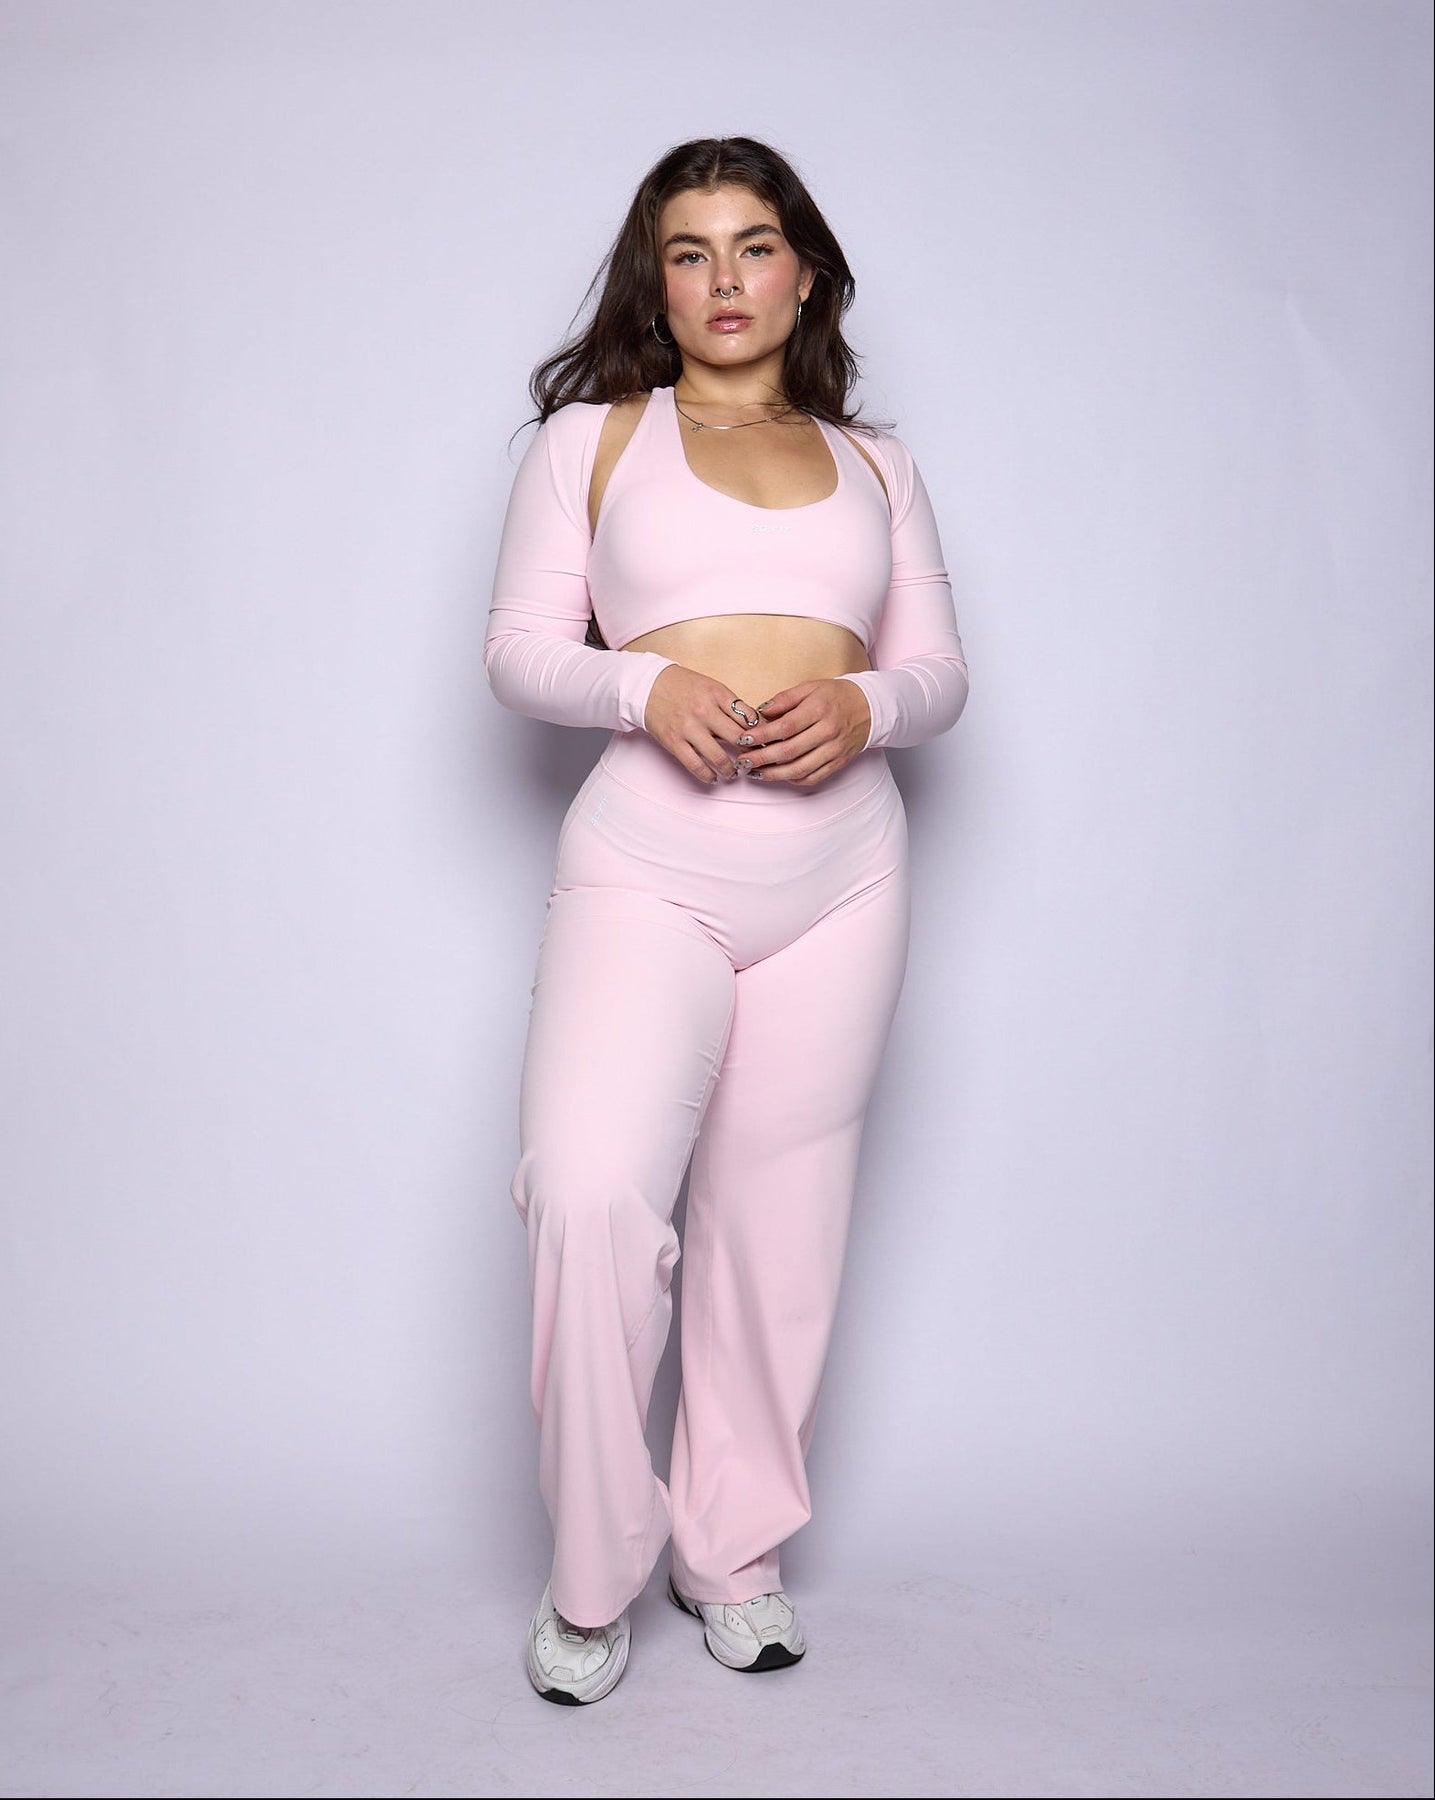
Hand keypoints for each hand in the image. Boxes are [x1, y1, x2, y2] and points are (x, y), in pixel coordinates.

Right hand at [643, 664, 759, 783]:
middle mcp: (705, 710)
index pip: (750, 718)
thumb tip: (754, 727)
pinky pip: (695, 766)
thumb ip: (730, 705)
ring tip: (733, 772)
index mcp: (717, 694)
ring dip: (731, 769)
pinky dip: (708, 776)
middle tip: (753, 760)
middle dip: (750, 753)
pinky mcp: (674, 741)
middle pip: (739, 738)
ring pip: (719, 757)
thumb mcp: (711, 687)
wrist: (648, 685)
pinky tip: (713, 778)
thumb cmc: (683, 686)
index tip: (765, 743)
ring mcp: (689, 728)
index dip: (761, 734)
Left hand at [732, 678, 871, 786]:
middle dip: (762, 758)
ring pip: (800, 769)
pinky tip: (778, 776)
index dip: (762, 735)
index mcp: (819, 709)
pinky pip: (813, 777)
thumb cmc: (835, 696)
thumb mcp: (810, 687)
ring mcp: (834, 750)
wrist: (869, 708)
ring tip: (755, 772)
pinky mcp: (838, 762)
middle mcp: (828, 731)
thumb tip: (760, 711)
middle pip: (789, 751)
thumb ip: (784, 699)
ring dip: (774, 774)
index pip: (785, 727)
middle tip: (743, 761)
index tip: (743, 739)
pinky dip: (793, 779)